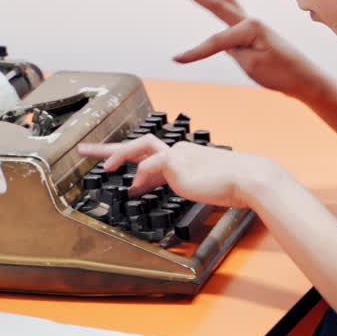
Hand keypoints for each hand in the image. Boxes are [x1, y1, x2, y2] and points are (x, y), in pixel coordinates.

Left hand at [77, 135, 276, 208]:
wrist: (250, 178)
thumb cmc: (235, 184)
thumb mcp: (204, 185)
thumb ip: (184, 184)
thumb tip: (166, 191)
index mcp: (185, 156)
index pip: (152, 156)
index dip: (133, 161)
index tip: (118, 166)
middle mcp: (179, 152)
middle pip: (139, 144)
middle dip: (111, 149)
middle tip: (86, 151)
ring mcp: (178, 155)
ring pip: (141, 149)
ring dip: (119, 156)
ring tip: (104, 167)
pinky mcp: (178, 163)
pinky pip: (152, 167)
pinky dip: (142, 177)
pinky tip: (135, 188)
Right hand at [173, 0, 324, 100]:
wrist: (305, 79)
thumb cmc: (281, 72)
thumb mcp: (252, 64)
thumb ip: (232, 49)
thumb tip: (219, 43)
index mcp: (251, 27)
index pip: (216, 41)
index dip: (195, 52)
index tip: (175, 60)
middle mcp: (251, 21)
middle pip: (217, 1)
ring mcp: (252, 26)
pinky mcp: (253, 33)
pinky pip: (232, 14)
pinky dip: (223, 0)